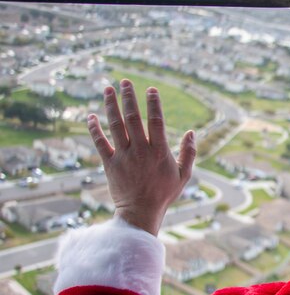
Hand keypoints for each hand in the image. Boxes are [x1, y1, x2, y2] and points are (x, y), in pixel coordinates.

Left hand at [88, 79, 196, 235]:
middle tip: (125, 82)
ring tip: (108, 89)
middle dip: (129, 98)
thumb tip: (191, 133)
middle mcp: (140, 151)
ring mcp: (123, 157)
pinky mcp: (109, 164)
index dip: (154, 104)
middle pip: (133, 118)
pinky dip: (95, 129)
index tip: (151, 89)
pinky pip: (100, 142)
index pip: (156, 122)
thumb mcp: (184, 175)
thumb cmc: (164, 194)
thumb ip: (189, 153)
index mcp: (160, 152)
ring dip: (111, 105)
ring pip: (115, 125)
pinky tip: (92, 116)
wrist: (140, 212)